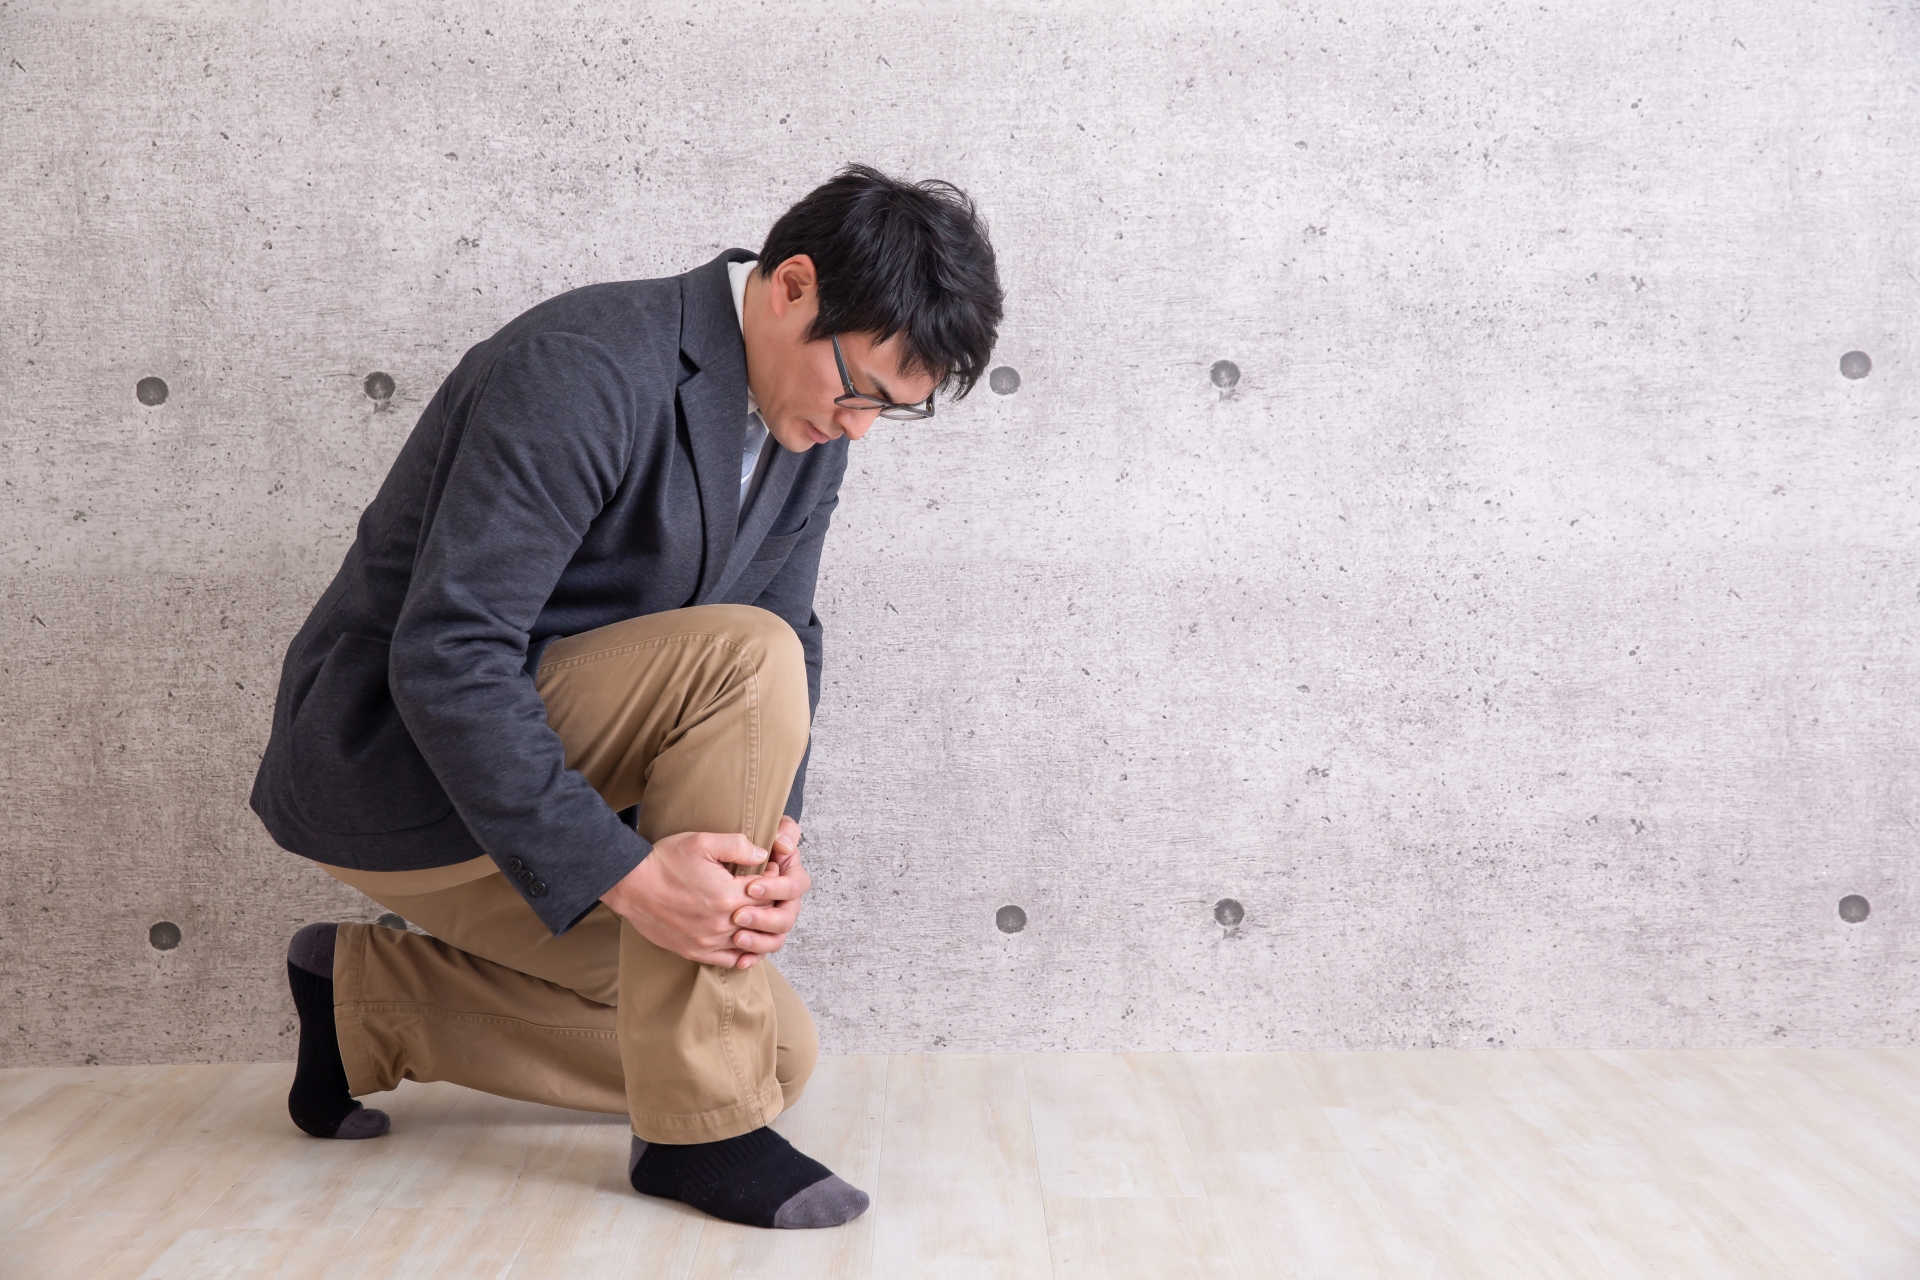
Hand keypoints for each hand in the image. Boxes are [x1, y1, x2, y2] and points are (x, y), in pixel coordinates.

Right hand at [599, 830, 764, 968]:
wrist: (631, 883)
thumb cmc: (665, 860)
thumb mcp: (703, 842)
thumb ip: (738, 846)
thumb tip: (763, 855)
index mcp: (728, 895)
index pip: (770, 895)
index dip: (774, 883)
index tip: (770, 872)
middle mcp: (721, 923)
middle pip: (763, 920)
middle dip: (770, 906)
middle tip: (767, 892)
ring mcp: (708, 941)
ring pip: (750, 944)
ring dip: (759, 930)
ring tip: (758, 914)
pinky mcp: (694, 951)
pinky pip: (728, 961)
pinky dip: (741, 954)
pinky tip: (743, 941)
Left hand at [731, 817, 811, 961]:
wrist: (691, 867)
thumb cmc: (724, 843)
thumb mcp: (756, 829)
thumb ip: (777, 832)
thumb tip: (782, 845)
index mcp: (786, 873)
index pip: (794, 885)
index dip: (776, 888)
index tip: (751, 886)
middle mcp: (781, 899)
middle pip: (787, 916)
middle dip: (765, 918)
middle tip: (738, 915)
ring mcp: (768, 918)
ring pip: (776, 938)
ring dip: (760, 941)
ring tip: (738, 937)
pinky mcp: (753, 934)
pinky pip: (759, 952)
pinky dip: (751, 957)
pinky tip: (739, 960)